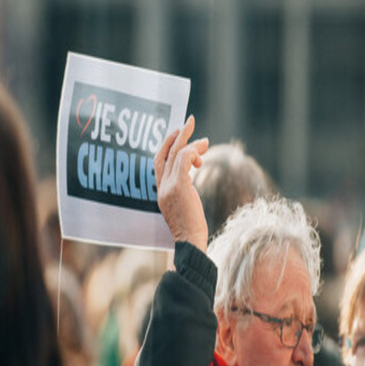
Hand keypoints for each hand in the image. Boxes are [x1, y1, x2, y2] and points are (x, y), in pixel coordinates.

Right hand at [154, 116, 208, 251]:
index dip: (167, 146)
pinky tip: (203, 154)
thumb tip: (192, 178)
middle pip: (165, 153)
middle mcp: (162, 187)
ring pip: (177, 153)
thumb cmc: (191, 231)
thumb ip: (185, 191)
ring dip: (192, 144)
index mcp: (161, 192)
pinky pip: (185, 159)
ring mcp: (168, 186)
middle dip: (177, 135)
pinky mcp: (179, 185)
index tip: (179, 135)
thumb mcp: (186, 207)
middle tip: (189, 122)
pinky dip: (194, 152)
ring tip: (205, 141)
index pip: (159, 162)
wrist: (190, 243)